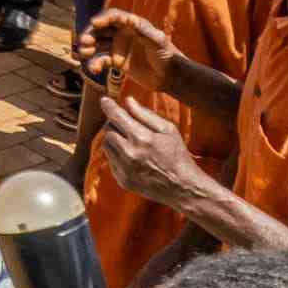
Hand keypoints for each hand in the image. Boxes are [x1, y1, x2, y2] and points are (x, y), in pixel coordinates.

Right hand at [76, 8, 174, 90]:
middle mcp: (123, 34)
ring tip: (83, 53)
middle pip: (101, 29)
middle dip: (90, 33)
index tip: (94, 23)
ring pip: (98, 44)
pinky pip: (102, 60)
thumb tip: (129, 18)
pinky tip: (93, 69)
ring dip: (89, 47)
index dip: (103, 18)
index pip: (114, 17)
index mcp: (132, 25)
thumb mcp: (157, 41)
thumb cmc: (167, 55)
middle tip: (84, 41)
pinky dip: (95, 64)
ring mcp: (118, 48)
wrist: (170, 76)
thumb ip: (143, 30)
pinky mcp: (117, 62)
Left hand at [97, 95, 208, 210]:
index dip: (109, 106)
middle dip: (114, 123)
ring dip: (113, 139)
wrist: (182, 187)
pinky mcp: (122, 180)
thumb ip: (146, 114)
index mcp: (141, 138)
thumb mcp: (168, 130)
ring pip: (106, 145)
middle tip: (124, 123)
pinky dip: (116, 154)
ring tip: (128, 139)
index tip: (105, 100)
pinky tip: (131, 155)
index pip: (117, 117)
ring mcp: (124, 169)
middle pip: (108, 130)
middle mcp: (129, 154)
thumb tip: (128, 101)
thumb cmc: (178, 155)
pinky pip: (110, 161)